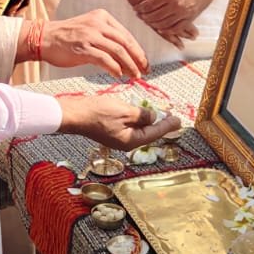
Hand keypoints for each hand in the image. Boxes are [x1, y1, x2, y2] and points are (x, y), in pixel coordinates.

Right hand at [40, 10, 148, 77]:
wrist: (43, 38)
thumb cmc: (66, 38)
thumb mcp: (89, 30)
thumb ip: (107, 40)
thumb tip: (127, 59)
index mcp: (102, 17)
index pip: (126, 35)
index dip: (138, 50)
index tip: (144, 63)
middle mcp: (98, 24)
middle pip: (126, 42)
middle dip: (138, 58)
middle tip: (145, 71)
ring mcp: (90, 35)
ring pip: (118, 51)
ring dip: (129, 65)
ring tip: (134, 75)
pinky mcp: (83, 48)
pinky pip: (104, 59)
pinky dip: (114, 68)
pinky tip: (118, 75)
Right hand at [58, 97, 179, 150]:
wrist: (74, 114)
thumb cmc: (97, 113)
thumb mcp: (125, 111)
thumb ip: (142, 115)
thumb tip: (152, 117)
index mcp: (131, 141)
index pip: (155, 133)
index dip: (168, 125)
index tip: (179, 120)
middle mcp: (125, 142)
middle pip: (148, 133)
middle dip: (160, 124)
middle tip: (172, 116)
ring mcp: (117, 137)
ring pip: (138, 129)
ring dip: (148, 120)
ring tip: (158, 113)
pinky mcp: (110, 130)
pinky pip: (129, 125)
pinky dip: (136, 118)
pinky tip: (139, 112)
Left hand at [134, 0, 226, 40]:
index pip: (149, 4)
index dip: (140, 8)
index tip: (135, 8)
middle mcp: (176, 4)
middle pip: (154, 16)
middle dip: (145, 17)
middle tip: (139, 16)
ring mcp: (184, 12)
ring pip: (164, 24)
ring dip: (154, 24)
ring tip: (149, 21)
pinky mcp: (192, 17)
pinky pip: (177, 28)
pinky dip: (168, 30)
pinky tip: (162, 28)